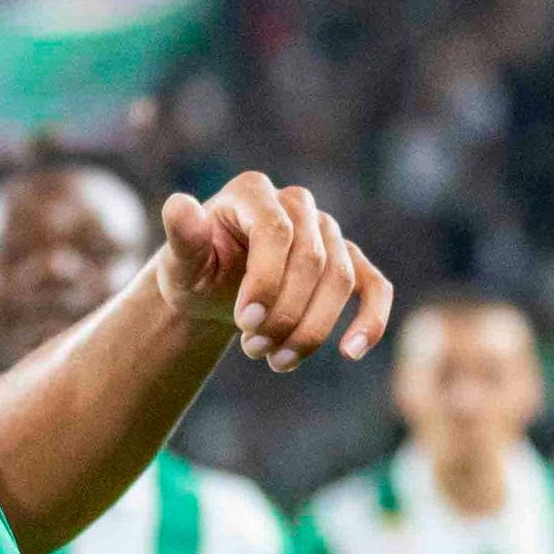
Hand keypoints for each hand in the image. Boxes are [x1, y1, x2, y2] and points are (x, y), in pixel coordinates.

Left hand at [148, 172, 392, 371]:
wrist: (214, 290)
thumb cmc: (195, 272)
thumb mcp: (179, 262)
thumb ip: (181, 237)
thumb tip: (179, 206)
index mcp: (253, 192)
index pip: (276, 231)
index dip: (266, 280)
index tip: (243, 322)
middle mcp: (297, 204)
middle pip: (312, 260)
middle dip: (285, 314)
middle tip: (253, 350)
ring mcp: (327, 232)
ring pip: (340, 279)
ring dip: (311, 329)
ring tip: (276, 361)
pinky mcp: (348, 262)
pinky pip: (374, 286)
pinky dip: (370, 319)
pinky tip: (351, 351)